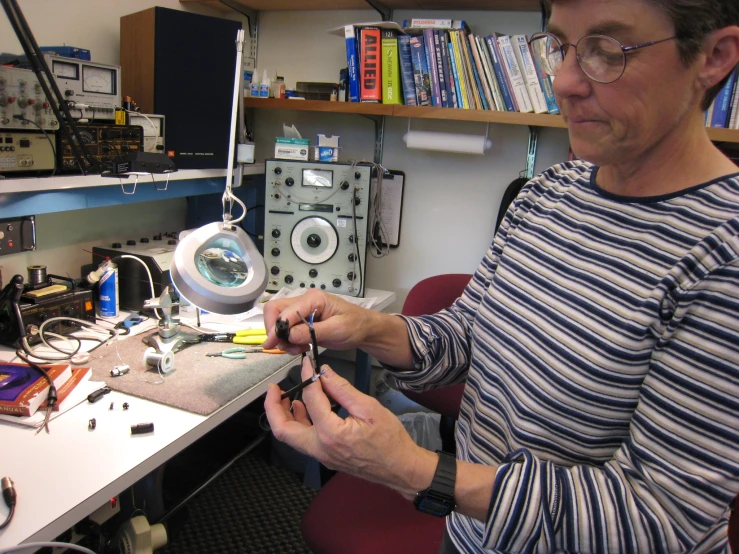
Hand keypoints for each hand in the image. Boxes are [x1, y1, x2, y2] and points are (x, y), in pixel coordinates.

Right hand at [262, 289, 372, 353]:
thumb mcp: (337, 330)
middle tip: (284, 347)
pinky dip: (288, 341)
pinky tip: (300, 347)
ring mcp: (302, 311)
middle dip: (275, 331)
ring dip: (282, 339)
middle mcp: (304, 302)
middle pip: (276, 311)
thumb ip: (312, 332)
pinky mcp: (301, 322)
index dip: (276, 326)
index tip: (273, 343)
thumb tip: (289, 335)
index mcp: (313, 298)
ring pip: (278, 321)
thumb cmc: (355, 325)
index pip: (286, 309)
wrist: (363, 329)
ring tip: (297, 349)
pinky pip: (286, 330)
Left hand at [264, 356, 437, 497]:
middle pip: (283, 429)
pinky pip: (303, 440)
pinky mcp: (325, 457)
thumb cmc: (390, 440)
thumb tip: (325, 372)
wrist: (400, 468)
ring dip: (284, 415)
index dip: (308, 377)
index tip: (308, 364)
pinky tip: (303, 409)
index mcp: (331, 433)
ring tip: (286, 395)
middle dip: (273, 407)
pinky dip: (298, 423)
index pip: (311, 399)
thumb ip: (343, 389)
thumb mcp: (369, 408)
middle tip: (274, 388)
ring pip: (290, 437)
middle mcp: (320, 448)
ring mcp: (321, 455)